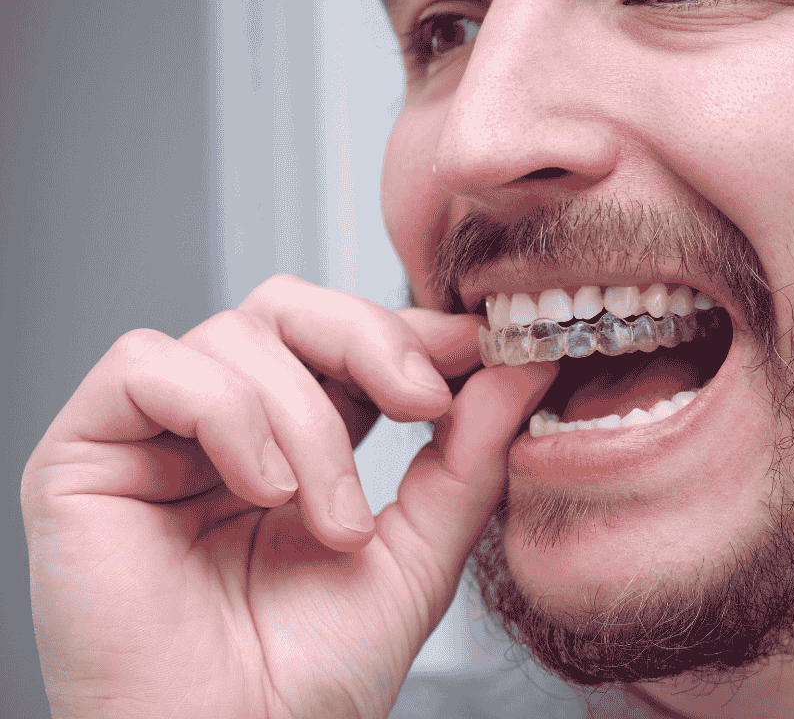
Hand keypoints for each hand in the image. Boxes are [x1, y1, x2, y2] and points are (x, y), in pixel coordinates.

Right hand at [21, 274, 554, 718]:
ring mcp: (153, 436)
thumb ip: (467, 458)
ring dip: (308, 422)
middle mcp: (223, 425)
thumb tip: (518, 370)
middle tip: (420, 402)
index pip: (344, 337)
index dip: (406, 328)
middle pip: (287, 306)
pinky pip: (148, 367)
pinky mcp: (85, 452)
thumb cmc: (312, 677)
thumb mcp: (417, 552)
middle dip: (367, 340)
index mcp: (295, 439)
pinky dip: (228, 415)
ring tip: (330, 519)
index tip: (474, 342)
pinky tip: (262, 490)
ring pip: (234, 336)